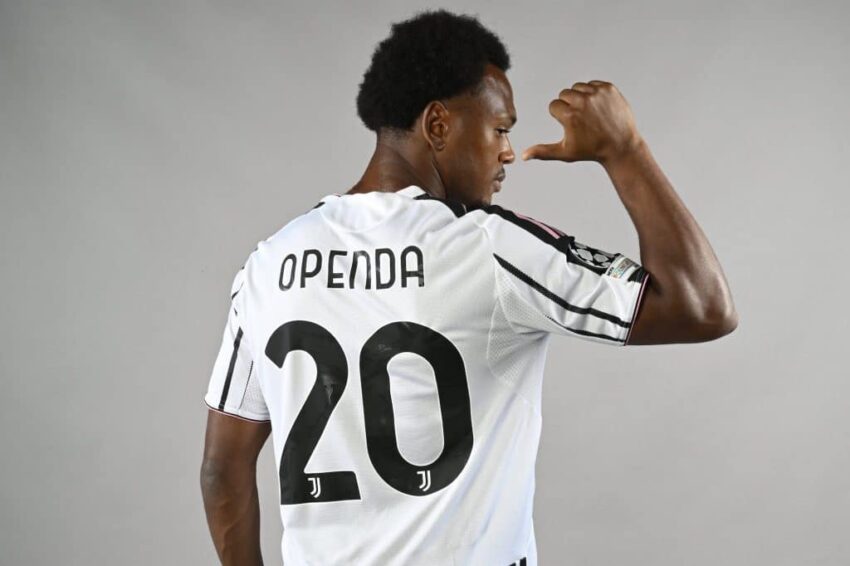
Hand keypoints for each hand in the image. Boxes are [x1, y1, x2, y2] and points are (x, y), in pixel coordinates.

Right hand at [521, 80, 641, 163]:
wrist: (621, 145)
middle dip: (569, 105)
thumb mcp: (565, 152)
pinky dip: (593, 93)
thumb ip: (543, 152)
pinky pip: (592, 84)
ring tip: (590, 114)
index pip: (554, 105)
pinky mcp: (608, 88)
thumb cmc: (591, 151)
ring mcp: (597, 93)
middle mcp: (583, 102)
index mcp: (569, 116)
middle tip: (581, 121)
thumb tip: (523, 156)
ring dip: (580, 97)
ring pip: (577, 87)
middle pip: (564, 93)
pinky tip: (599, 108)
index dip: (560, 116)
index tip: (572, 126)